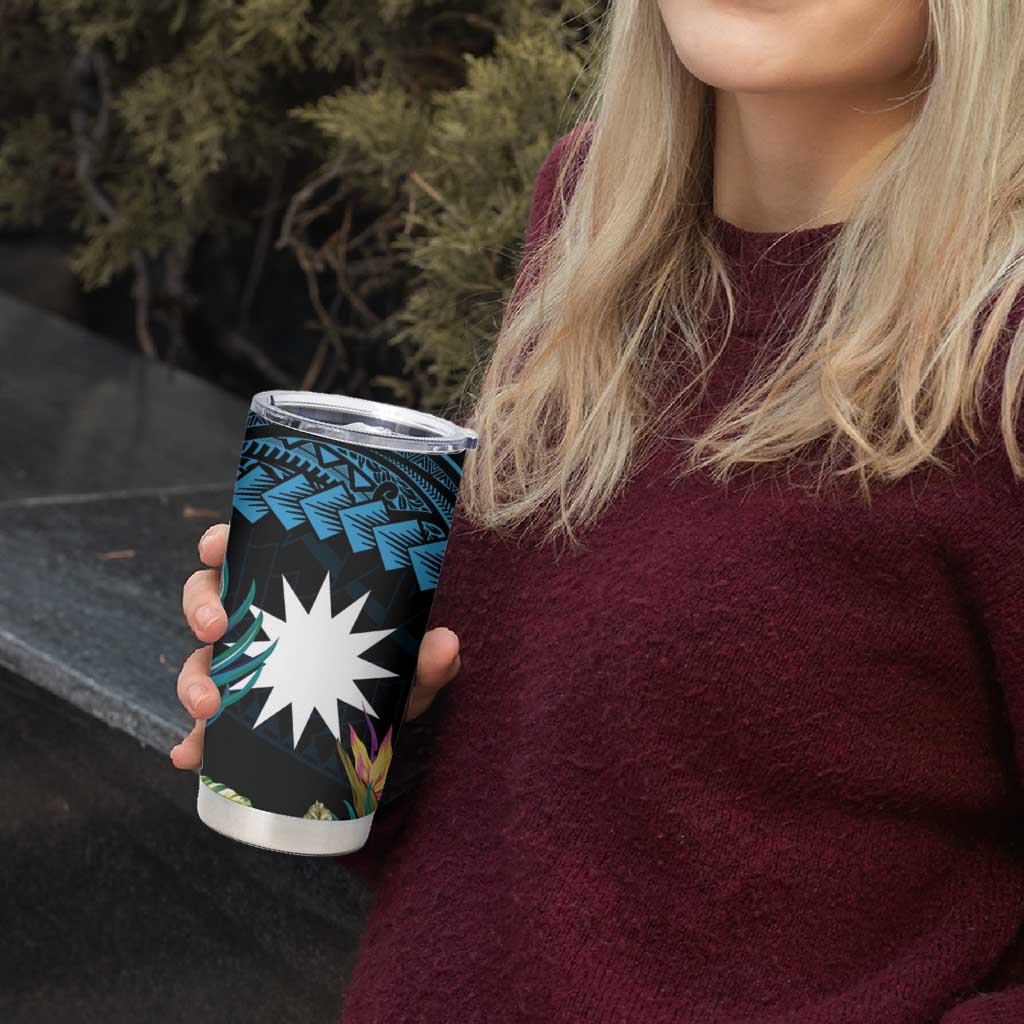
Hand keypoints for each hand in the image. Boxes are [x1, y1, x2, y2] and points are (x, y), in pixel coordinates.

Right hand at [169, 523, 462, 768]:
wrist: (380, 729)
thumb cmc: (388, 674)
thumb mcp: (408, 666)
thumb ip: (427, 658)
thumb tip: (447, 644)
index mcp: (289, 589)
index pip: (244, 552)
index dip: (219, 543)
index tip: (215, 546)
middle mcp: (258, 623)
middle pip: (207, 600)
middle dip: (201, 610)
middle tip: (216, 628)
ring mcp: (244, 669)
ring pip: (199, 661)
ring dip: (192, 680)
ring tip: (207, 706)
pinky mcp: (237, 718)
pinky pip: (205, 727)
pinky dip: (193, 741)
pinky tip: (190, 756)